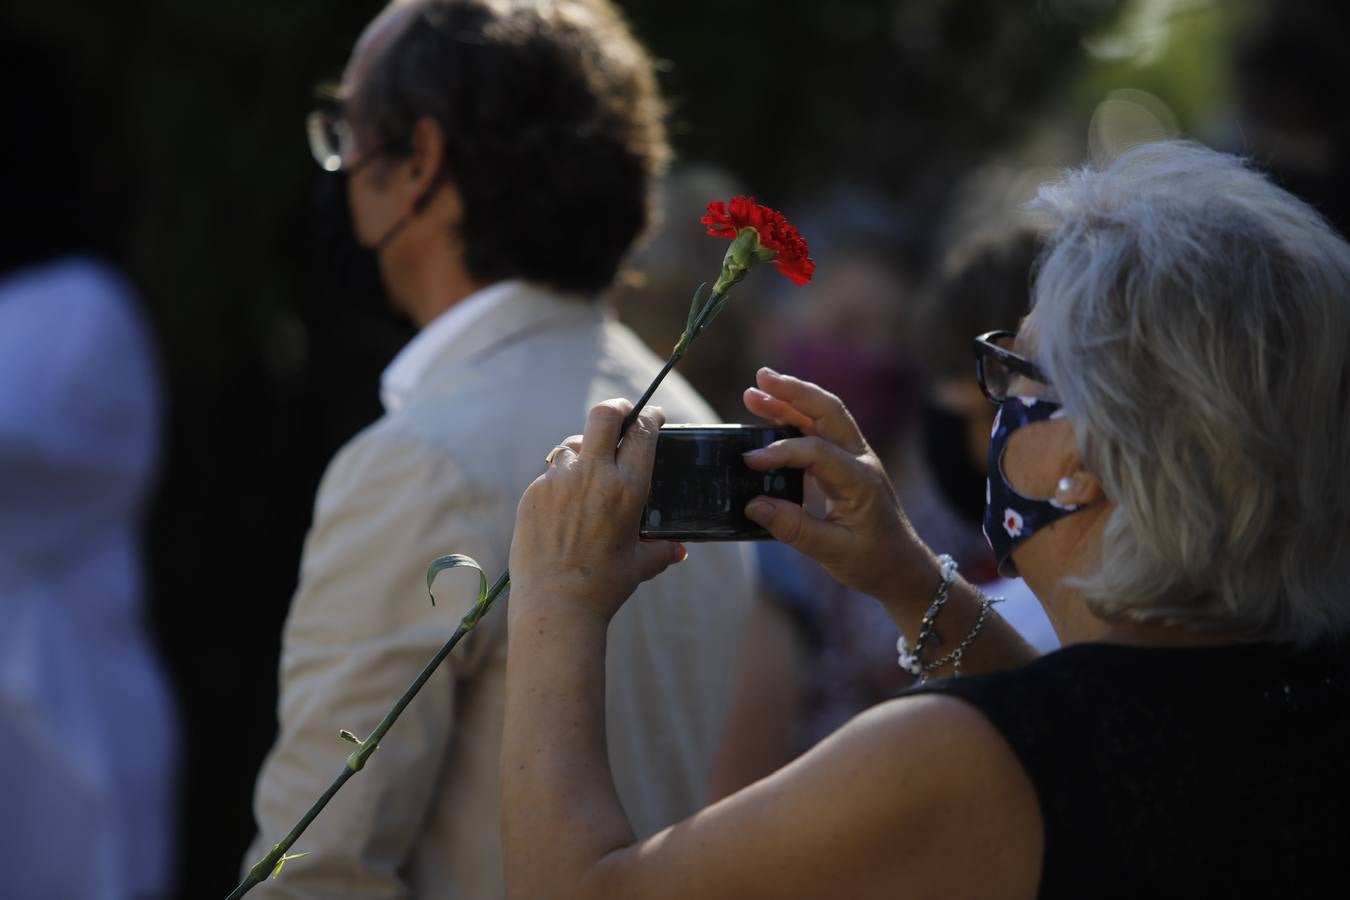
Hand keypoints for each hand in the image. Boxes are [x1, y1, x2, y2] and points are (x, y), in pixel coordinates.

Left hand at [509, 400, 687, 623]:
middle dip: (616, 409)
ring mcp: (559, 481)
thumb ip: (663, 549)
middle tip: (621, 414)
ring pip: (573, 445)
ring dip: (584, 451)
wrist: (555, 604)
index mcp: (628, 488)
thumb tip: (680, 550)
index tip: (652, 415)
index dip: (649, 416)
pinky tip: (565, 506)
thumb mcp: (641, 564)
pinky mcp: (534, 493)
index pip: (642, 431)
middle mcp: (593, 476)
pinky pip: (551, 474)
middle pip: (603, 415)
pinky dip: (562, 482)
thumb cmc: (604, 586)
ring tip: (588, 471)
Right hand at [741, 368, 937, 605]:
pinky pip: (822, 432)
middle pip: (828, 411)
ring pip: (825, 416)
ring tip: (755, 390)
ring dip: (792, 399)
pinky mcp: (848, 464)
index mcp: (861, 481)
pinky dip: (797, 418)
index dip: (780, 451)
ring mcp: (857, 458)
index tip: (749, 460)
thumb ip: (793, 529)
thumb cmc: (873, 562)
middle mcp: (861, 460)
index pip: (816, 451)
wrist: (903, 568)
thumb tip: (754, 504)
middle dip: (794, 391)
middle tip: (759, 378)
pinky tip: (771, 416)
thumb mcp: (832, 553)